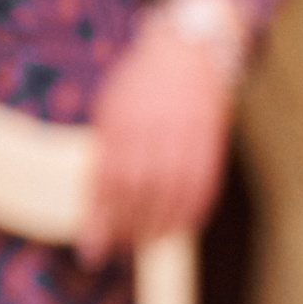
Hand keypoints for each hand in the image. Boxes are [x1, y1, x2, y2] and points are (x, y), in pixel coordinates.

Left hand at [80, 10, 235, 263]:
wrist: (192, 50)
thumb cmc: (144, 81)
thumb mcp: (112, 106)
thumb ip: (108, 149)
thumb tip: (100, 196)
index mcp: (124, 122)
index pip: (109, 182)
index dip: (100, 221)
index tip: (90, 250)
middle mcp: (156, 133)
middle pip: (140, 195)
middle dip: (125, 231)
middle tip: (114, 253)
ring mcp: (187, 140)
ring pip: (172, 198)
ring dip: (156, 229)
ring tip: (142, 245)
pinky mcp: (212, 146)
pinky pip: (202, 190)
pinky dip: (189, 215)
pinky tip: (177, 228)